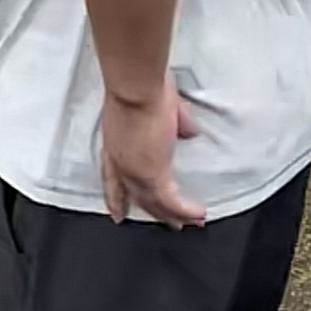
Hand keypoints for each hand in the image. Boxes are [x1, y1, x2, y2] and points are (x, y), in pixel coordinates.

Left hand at [101, 79, 206, 230]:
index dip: (114, 197)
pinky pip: (172, 202)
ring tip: (188, 224)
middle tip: (167, 223)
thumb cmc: (140, 86)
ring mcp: (135, 172)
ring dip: (173, 216)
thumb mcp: (154, 106)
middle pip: (135, 196)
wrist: (135, 87)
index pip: (111, 178)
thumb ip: (173, 120)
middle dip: (152, 212)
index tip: (116, 214)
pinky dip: (186, 211)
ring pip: (154, 204)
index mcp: (114, 145)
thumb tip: (188, 128)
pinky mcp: (153, 175)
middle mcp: (121, 163)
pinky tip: (198, 214)